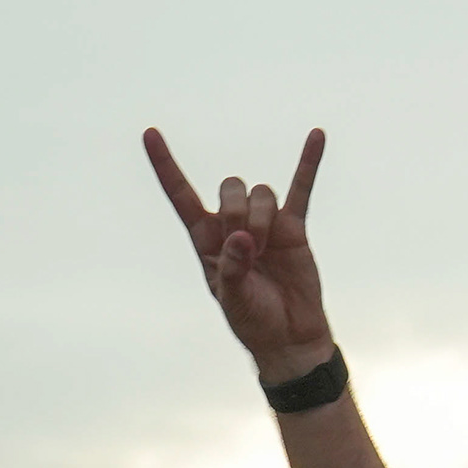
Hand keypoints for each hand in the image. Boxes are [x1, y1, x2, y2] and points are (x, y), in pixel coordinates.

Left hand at [143, 128, 333, 383]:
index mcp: (204, 238)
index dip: (165, 165)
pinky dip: (309, 161)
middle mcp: (232, 224)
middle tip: (247, 247)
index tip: (149, 133)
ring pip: (261, 192)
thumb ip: (231, 267)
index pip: (180, 194)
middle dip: (238, 212)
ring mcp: (265, 222)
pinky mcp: (294, 227)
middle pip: (230, 189)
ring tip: (267, 249)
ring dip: (263, 219)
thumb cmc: (252, 319)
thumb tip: (241, 237)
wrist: (289, 335)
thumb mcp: (232, 298)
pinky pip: (302, 188)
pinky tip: (317, 135)